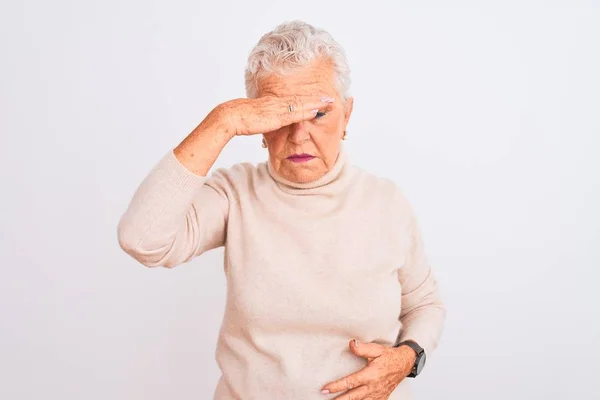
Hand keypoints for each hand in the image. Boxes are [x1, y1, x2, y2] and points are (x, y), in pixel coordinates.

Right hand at [207, 95, 334, 137]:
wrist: (230, 116)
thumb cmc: (238, 119)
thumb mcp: (255, 120)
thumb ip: (264, 121)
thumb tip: (267, 123)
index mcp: (272, 104)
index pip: (293, 101)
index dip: (307, 100)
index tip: (319, 99)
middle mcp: (277, 103)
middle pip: (300, 99)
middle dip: (316, 98)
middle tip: (331, 97)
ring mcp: (277, 107)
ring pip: (301, 103)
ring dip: (316, 102)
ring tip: (330, 101)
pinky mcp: (276, 114)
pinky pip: (296, 111)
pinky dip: (307, 110)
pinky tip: (317, 109)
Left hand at [321, 339, 415, 399]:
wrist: (404, 364)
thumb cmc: (389, 356)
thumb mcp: (377, 349)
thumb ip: (363, 348)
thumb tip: (351, 344)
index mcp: (370, 375)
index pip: (350, 382)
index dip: (336, 386)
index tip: (325, 389)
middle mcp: (373, 387)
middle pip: (352, 397)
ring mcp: (377, 395)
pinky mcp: (380, 398)